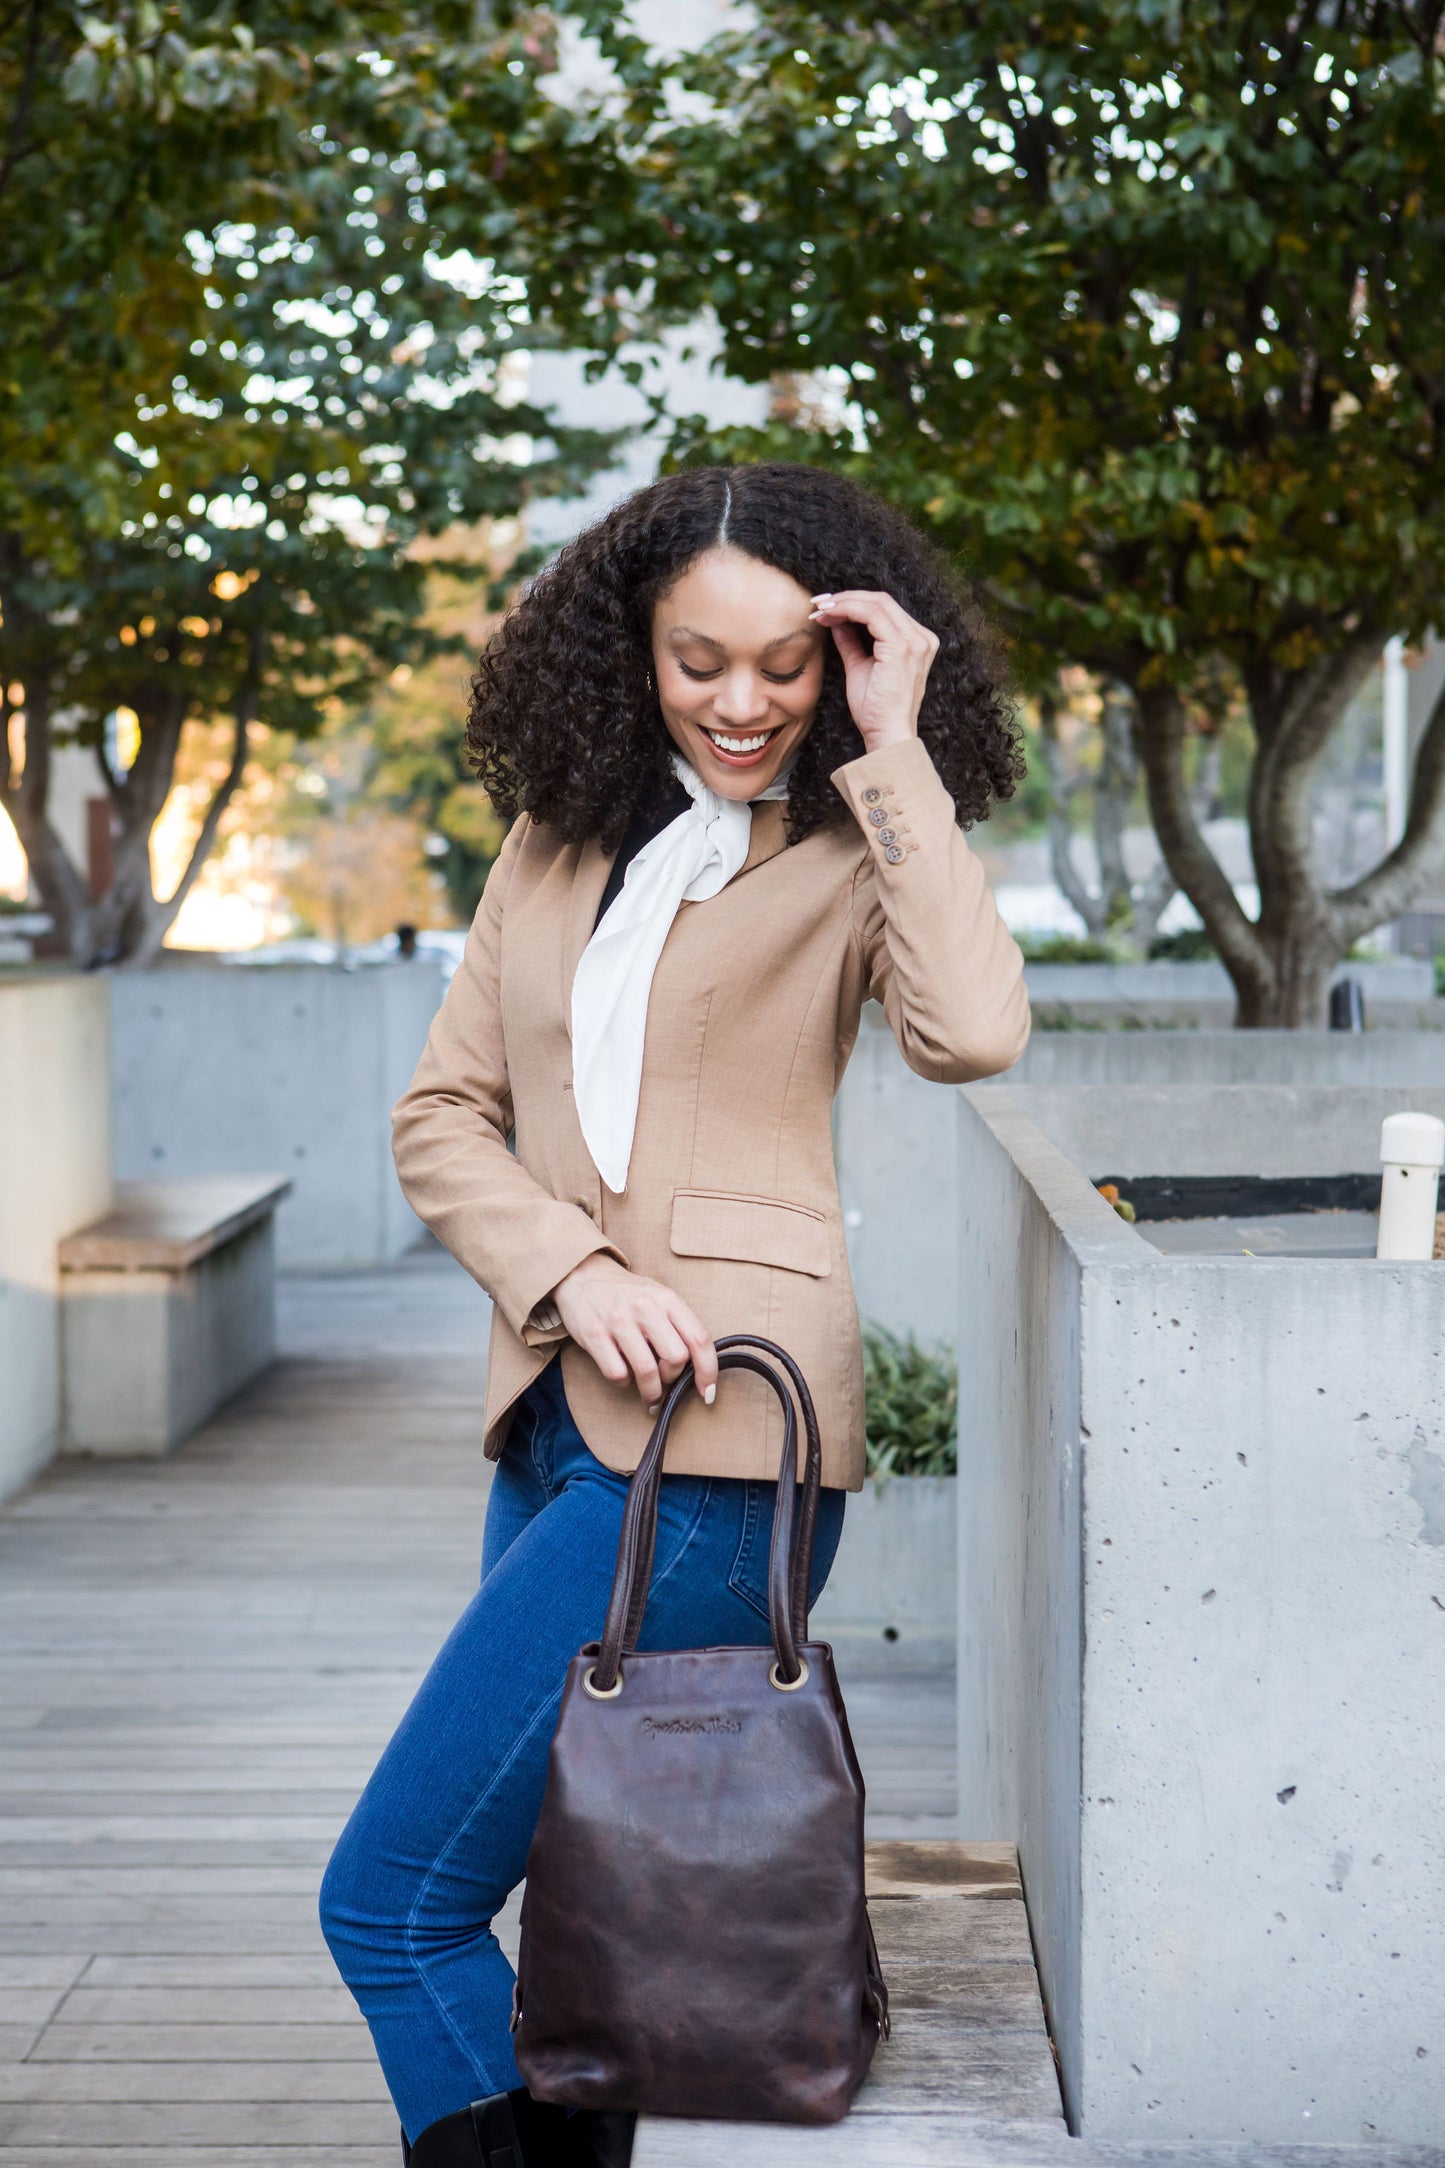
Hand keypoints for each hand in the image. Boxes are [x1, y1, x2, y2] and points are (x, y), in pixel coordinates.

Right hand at [551, 1253, 718, 1412]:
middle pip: (676, 1358)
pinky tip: (623, 1374)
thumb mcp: (659, 1298)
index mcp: (667, 1299)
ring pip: (647, 1371)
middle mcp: (645, 1307)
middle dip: (673, 1378)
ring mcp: (618, 1321)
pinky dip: (623, 1382)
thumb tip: (698, 1367)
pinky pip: (617, 1374)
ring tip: (649, 1396)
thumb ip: (679, 1325)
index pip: (699, 1338)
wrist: (583, 1276)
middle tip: (665, 1379)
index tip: (708, 1393)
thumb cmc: (628, 1295)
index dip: (708, 1371)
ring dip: (651, 1392)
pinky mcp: (594, 1336)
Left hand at [808, 590, 939, 752]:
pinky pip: (871, 615)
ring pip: (876, 603)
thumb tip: (836, 620)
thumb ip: (851, 642)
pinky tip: (828, 616)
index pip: (885, 609)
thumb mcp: (860, 667)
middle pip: (882, 600)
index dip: (854, 602)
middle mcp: (922, 638)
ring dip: (844, 602)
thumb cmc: (875, 710)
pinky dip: (847, 610)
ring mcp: (915, 641)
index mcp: (917, 642)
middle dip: (846, 598)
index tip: (826, 608)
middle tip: (818, 603)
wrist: (886, 734)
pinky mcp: (902, 647)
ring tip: (820, 610)